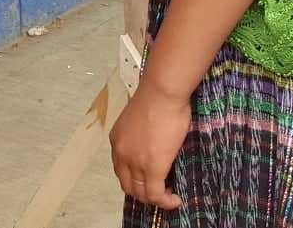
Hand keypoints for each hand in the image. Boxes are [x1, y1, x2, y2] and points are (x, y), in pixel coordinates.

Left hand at [110, 82, 188, 211]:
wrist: (162, 92)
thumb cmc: (157, 98)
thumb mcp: (140, 120)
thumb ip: (141, 136)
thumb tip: (153, 145)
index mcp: (117, 141)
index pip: (121, 171)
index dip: (135, 180)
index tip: (150, 181)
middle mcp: (121, 153)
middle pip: (128, 185)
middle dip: (143, 193)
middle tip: (161, 192)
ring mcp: (135, 162)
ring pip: (141, 193)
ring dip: (155, 199)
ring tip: (169, 196)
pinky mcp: (152, 166)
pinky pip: (156, 194)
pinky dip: (165, 201)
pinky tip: (175, 200)